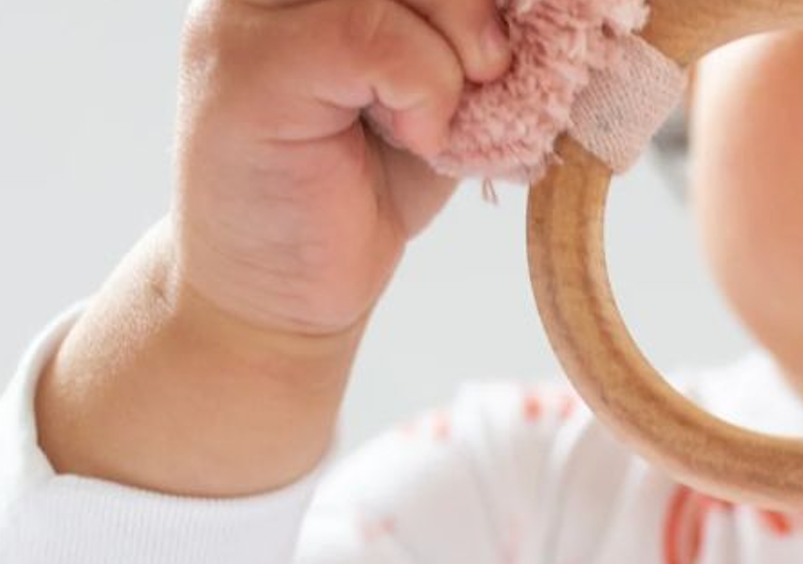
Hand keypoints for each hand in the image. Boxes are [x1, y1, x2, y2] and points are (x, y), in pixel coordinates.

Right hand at [172, 0, 513, 335]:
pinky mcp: (249, 63)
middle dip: (479, 5)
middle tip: (497, 69)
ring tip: (444, 120)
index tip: (510, 40)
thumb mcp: (435, 91)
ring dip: (458, 49)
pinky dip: (426, 89)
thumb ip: (468, 33)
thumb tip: (554, 1)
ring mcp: (248, 14)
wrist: (284, 294)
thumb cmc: (360, 191)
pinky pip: (371, 35)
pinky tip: (419, 137)